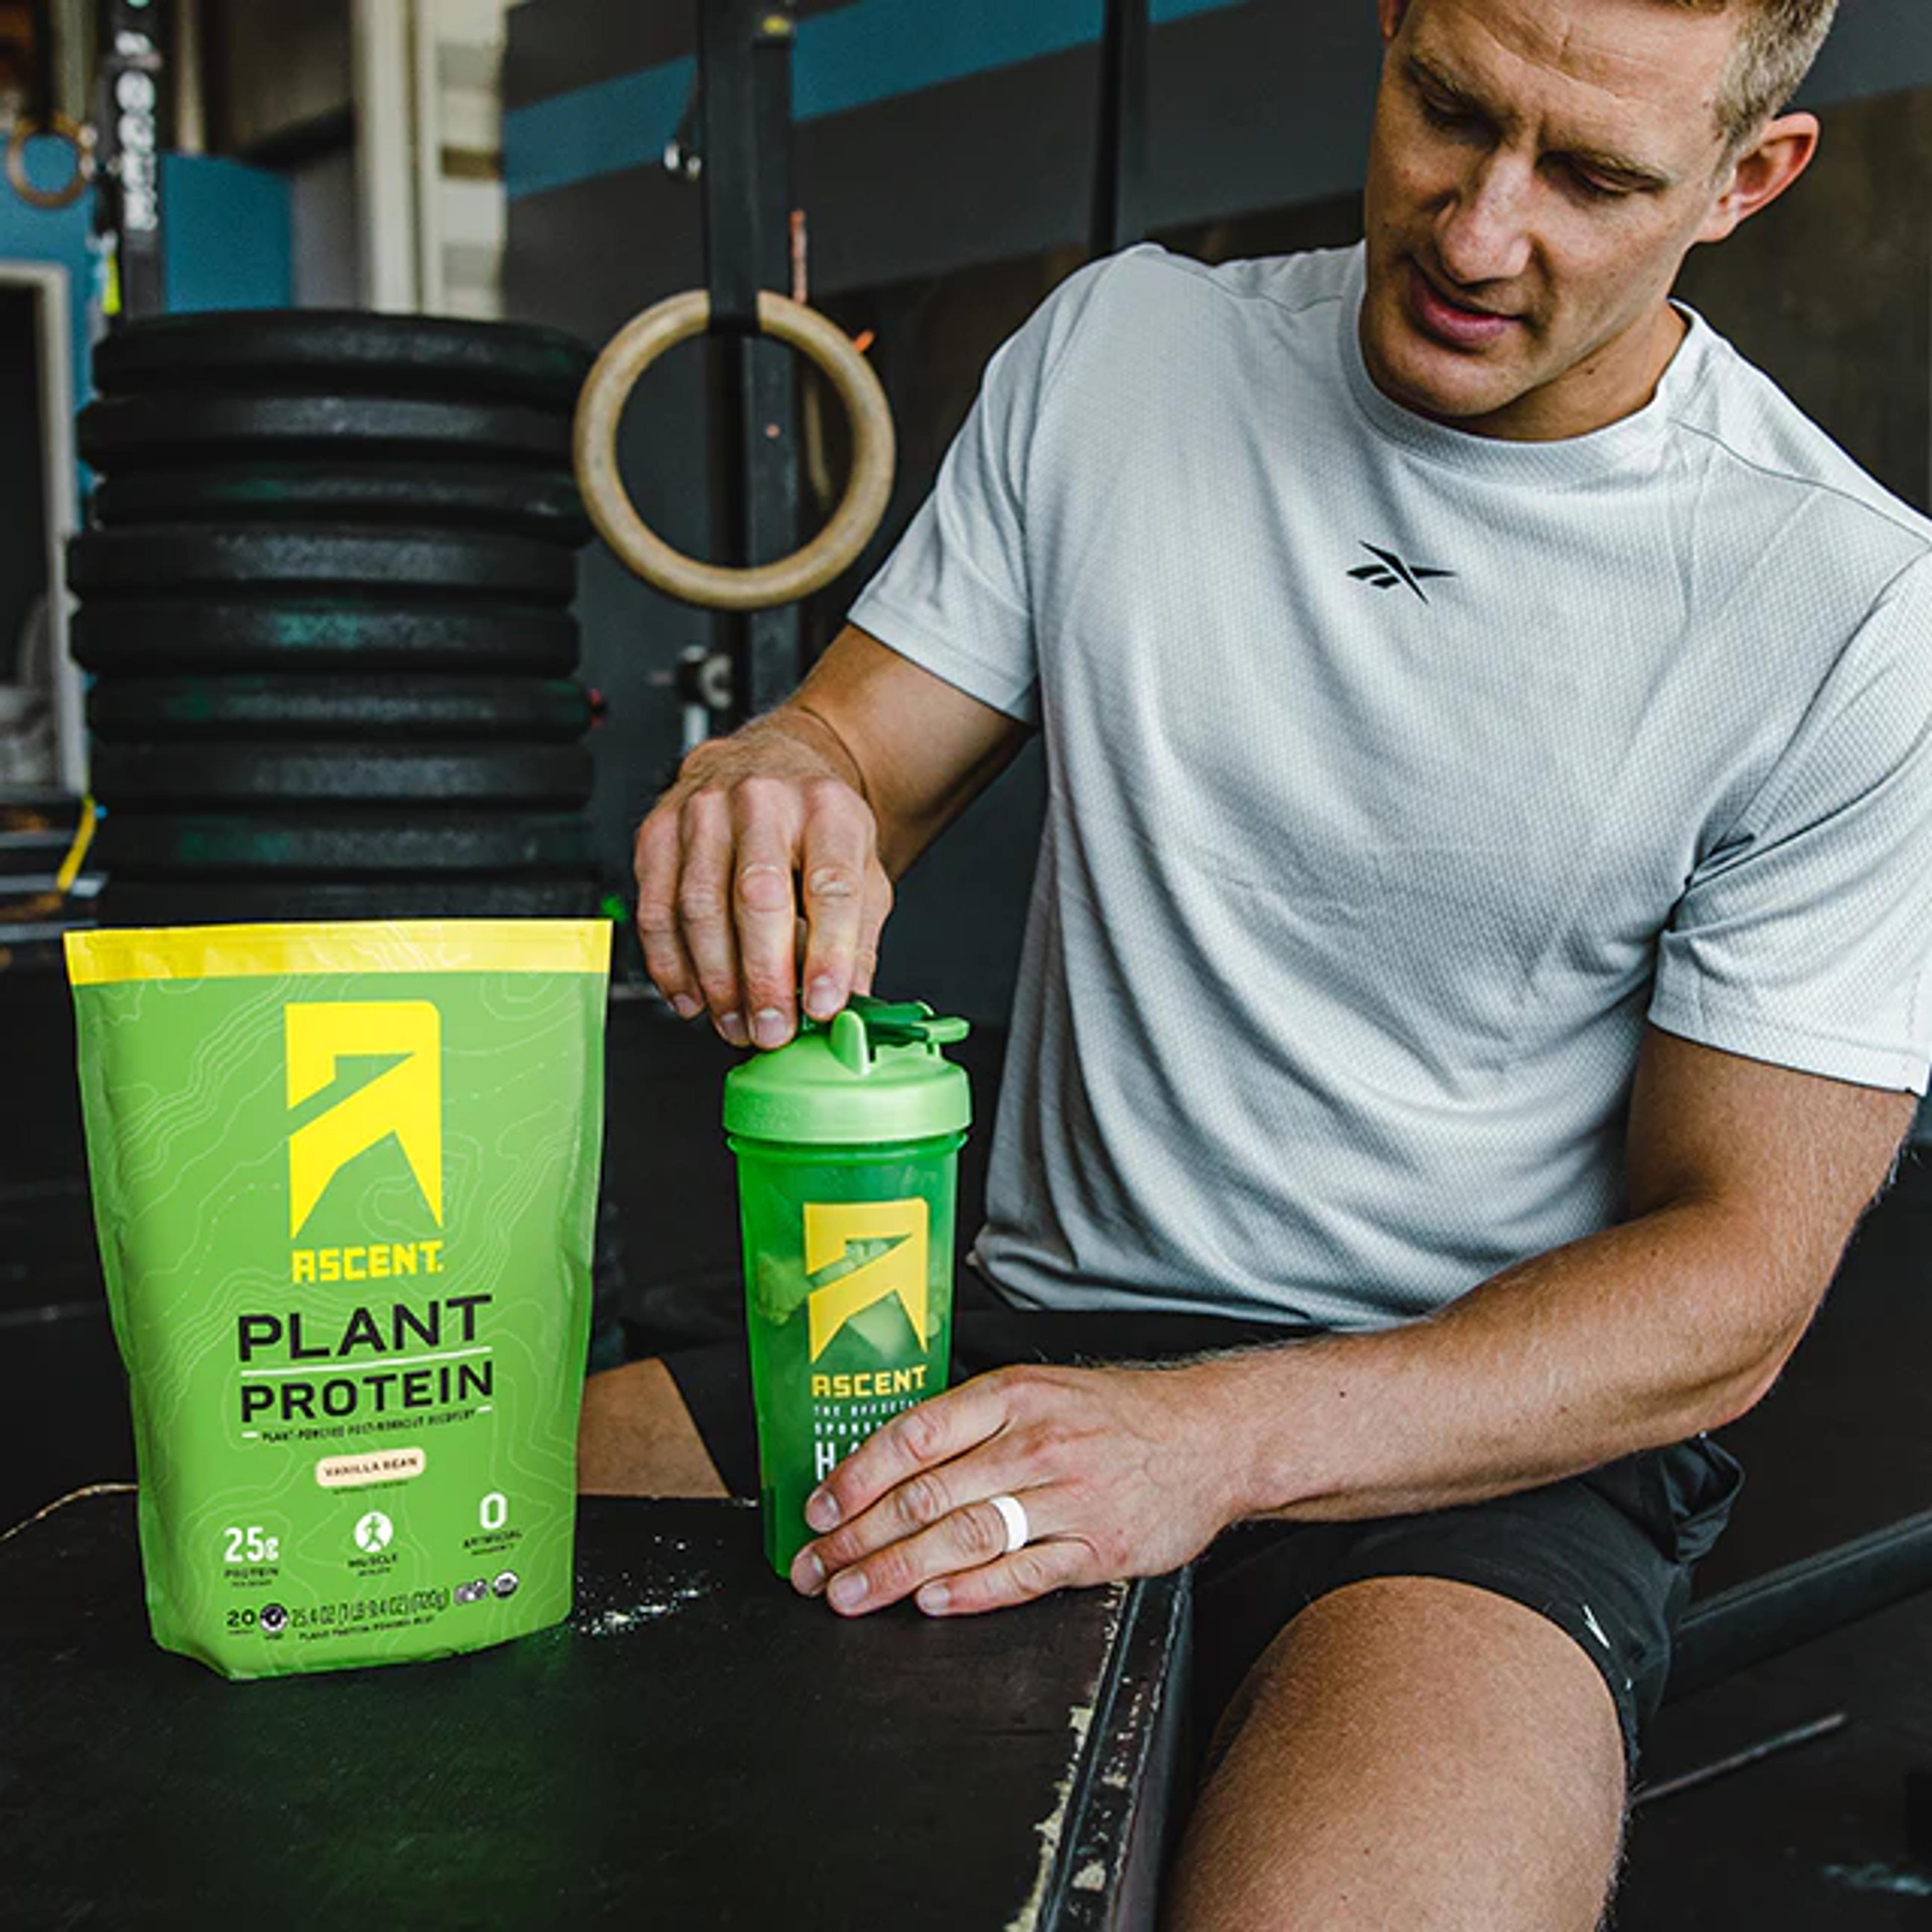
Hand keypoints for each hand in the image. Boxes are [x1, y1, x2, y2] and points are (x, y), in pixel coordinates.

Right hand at [633, 712, 893, 1048]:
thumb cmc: (816, 826)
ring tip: (736, 1023)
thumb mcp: (863, 871)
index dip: (827, 953)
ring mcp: (703, 812)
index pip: (830, 886)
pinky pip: (656, 909)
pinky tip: (693, 998)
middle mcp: (762, 801)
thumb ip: (857, 939)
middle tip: (772, 1030)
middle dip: (763, 977)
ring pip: (699, 908)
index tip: (823, 1005)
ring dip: (716, 981)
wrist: (768, 765)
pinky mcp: (658, 831)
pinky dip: (671, 966)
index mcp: (826, 809)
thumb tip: (850, 1005)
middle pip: (758, 896)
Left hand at [789, 1363, 1245, 1616]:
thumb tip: (886, 1463)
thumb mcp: (1039, 1392)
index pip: (915, 1436)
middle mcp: (1036, 1442)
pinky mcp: (1099, 1548)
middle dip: (859, 1537)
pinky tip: (932, 1602)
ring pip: (965, 1537)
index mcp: (1013, 1396)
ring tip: (851, 1594)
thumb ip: (970, 1424)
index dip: (857, 1476)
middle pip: (929, 1494)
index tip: (817, 1511)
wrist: (1211, 1435)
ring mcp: (1069, 1497)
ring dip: (897, 1571)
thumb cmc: (1113, 1416)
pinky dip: (973, 1592)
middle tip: (814, 1568)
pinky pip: (1024, 1574)